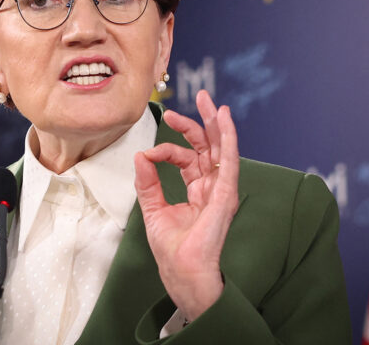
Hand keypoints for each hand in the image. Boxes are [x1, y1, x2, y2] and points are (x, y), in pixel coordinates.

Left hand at [134, 90, 239, 321]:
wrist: (183, 272)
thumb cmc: (173, 250)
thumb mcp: (153, 210)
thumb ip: (147, 183)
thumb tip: (140, 156)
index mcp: (198, 190)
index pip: (185, 158)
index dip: (167, 150)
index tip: (149, 155)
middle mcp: (212, 186)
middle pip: (208, 146)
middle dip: (201, 121)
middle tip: (197, 97)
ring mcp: (221, 189)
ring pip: (220, 148)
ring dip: (216, 123)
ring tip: (210, 100)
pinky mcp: (226, 194)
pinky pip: (228, 160)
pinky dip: (228, 138)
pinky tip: (224, 119)